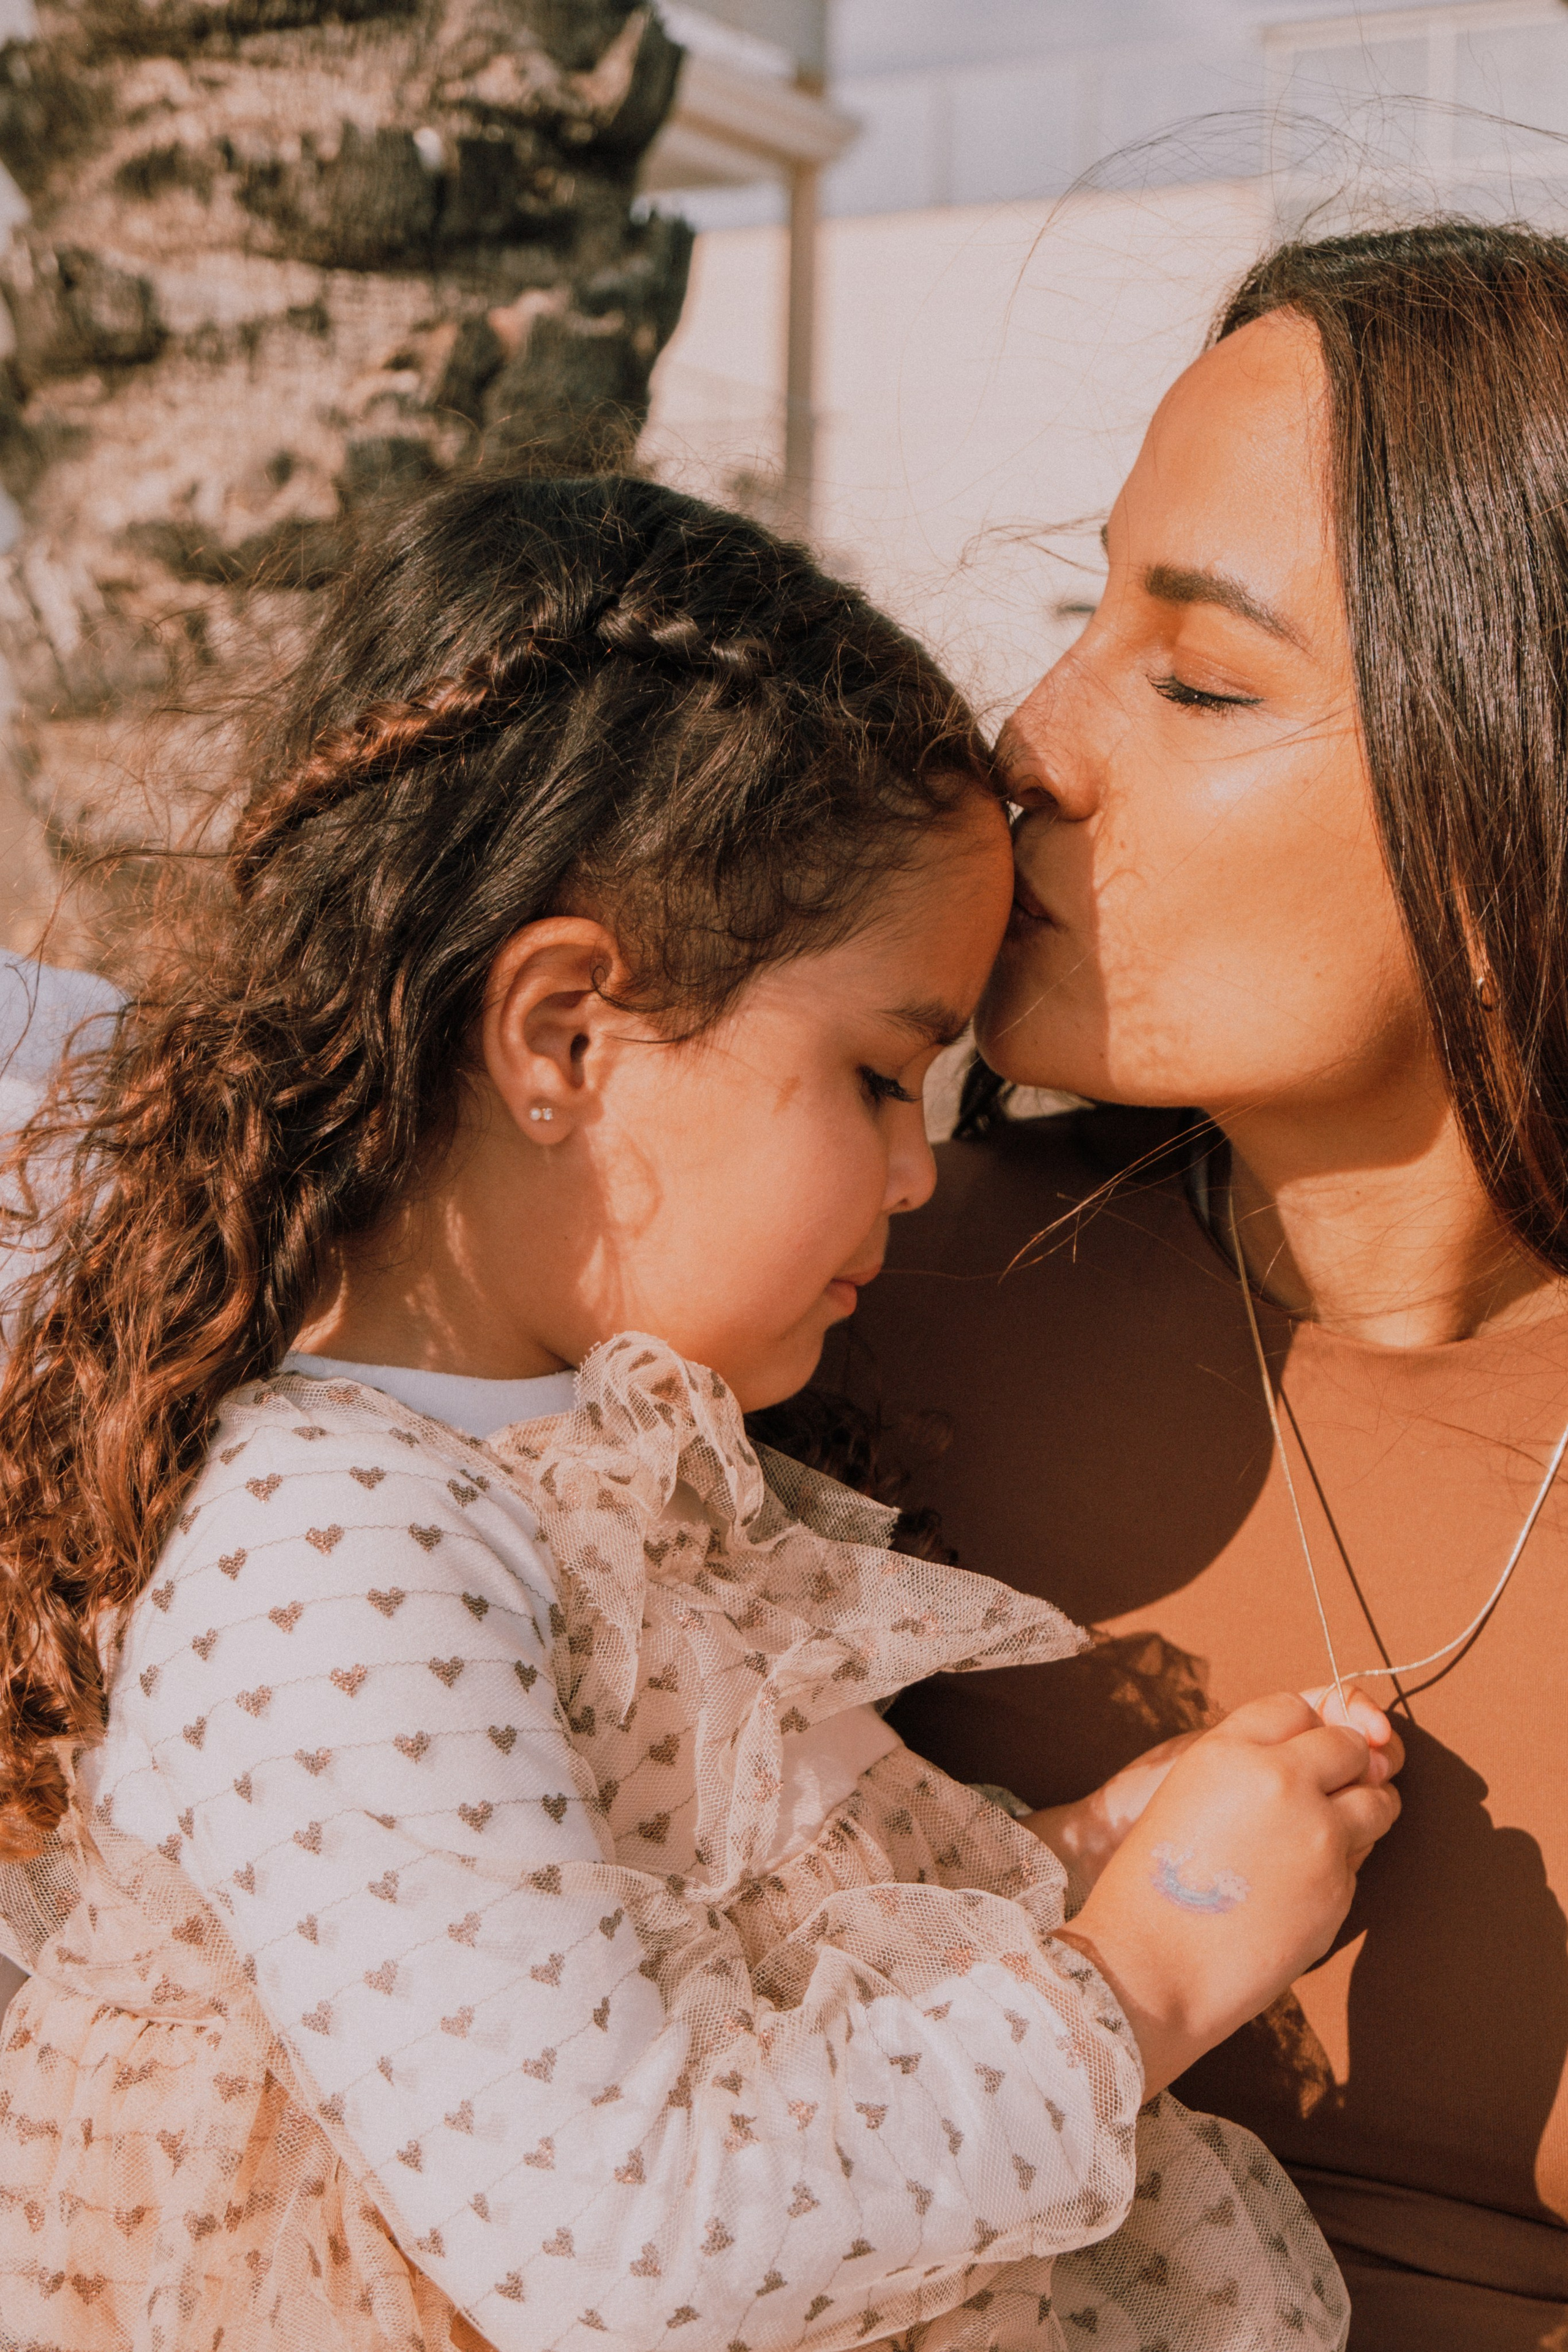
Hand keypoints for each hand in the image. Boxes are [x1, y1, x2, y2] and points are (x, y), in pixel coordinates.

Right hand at [1054, 1690, 1401, 2094]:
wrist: (1151, 1964)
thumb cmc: (1153, 1885)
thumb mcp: (1187, 1796)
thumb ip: (1246, 1770)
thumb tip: (1309, 1764)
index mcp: (1230, 1749)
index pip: (1297, 1707)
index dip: (1307, 1728)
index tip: (1307, 1748)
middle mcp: (1281, 1779)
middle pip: (1348, 1745)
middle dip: (1348, 1763)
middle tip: (1333, 1787)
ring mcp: (1318, 1832)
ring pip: (1378, 1800)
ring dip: (1366, 1809)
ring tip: (1330, 1833)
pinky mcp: (1338, 1885)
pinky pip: (1361, 1858)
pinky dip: (1344, 1863)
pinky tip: (1303, 1884)